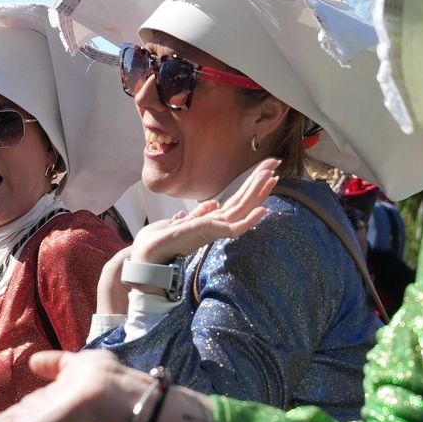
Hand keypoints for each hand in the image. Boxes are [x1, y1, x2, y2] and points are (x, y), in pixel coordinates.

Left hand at [129, 160, 278, 267]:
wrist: (145, 258)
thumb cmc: (159, 244)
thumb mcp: (179, 222)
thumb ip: (198, 214)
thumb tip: (211, 204)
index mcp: (210, 221)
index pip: (236, 200)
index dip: (251, 185)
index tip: (265, 169)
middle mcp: (216, 225)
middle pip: (243, 200)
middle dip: (259, 182)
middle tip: (276, 162)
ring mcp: (214, 230)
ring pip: (242, 209)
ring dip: (258, 192)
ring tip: (273, 176)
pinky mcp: (209, 235)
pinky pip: (233, 228)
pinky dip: (249, 221)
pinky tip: (262, 210)